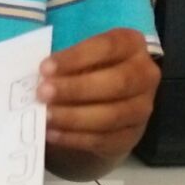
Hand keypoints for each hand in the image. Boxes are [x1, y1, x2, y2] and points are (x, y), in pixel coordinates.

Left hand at [36, 28, 159, 163]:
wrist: (105, 105)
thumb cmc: (88, 71)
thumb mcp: (81, 58)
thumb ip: (65, 64)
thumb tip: (39, 77)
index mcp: (132, 45)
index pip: (108, 46)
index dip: (76, 57)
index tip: (45, 68)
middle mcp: (145, 75)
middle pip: (117, 82)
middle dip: (76, 89)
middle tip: (43, 93)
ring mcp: (142, 108)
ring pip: (111, 115)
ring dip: (74, 117)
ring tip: (45, 116)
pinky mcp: (131, 137)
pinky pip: (103, 139)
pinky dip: (75, 138)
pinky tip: (53, 133)